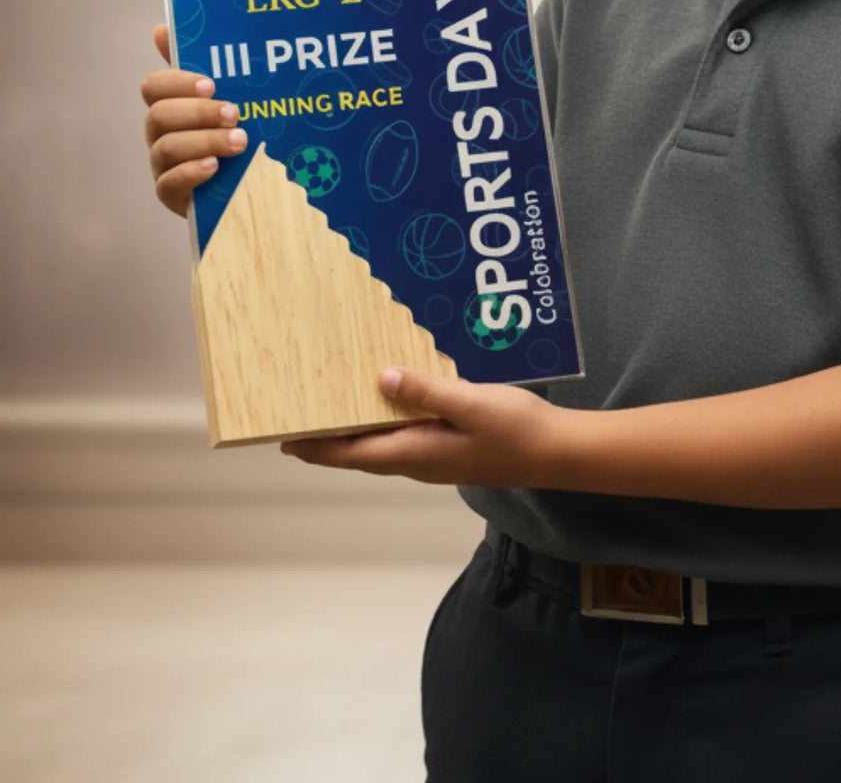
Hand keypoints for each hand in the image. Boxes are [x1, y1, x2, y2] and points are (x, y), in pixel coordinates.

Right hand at [141, 23, 248, 216]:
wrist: (255, 183)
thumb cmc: (242, 129)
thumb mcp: (237, 94)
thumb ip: (213, 63)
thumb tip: (165, 27)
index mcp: (172, 104)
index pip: (154, 87)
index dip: (177, 82)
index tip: (211, 83)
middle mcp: (162, 133)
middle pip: (159, 116)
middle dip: (197, 112)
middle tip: (235, 112)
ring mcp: (164, 165)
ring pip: (167, 147)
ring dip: (204, 140)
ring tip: (240, 140)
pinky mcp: (172, 195)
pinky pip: (168, 184)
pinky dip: (191, 172)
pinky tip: (214, 166)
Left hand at [280, 366, 569, 488]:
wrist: (556, 453)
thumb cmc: (514, 429)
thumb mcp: (469, 403)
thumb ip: (424, 391)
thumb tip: (379, 379)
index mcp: (416, 453)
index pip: (353, 454)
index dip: (317, 449)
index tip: (283, 440)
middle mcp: (419, 461)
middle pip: (361, 453)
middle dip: (327, 441)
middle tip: (297, 421)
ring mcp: (435, 458)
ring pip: (381, 447)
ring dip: (353, 434)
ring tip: (332, 410)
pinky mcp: (450, 449)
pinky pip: (403, 439)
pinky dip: (383, 425)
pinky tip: (387, 403)